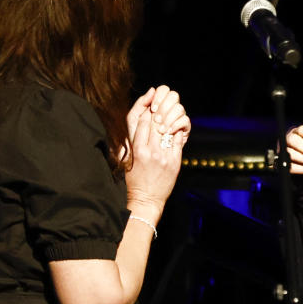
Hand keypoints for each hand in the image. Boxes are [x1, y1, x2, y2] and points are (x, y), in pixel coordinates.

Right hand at [124, 86, 189, 211]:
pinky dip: (176, 131)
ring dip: (168, 119)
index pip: (142, 122)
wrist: (146, 200)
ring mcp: (164, 156)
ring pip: (167, 130)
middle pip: (156, 123)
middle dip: (158, 112)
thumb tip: (133, 123)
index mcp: (136, 150)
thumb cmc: (133, 180)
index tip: (150, 105)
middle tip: (161, 104)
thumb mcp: (125, 160)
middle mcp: (150, 151)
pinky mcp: (174, 162)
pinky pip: (177, 141)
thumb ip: (128, 142)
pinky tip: (175, 126)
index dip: (146, 111)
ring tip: (168, 112)